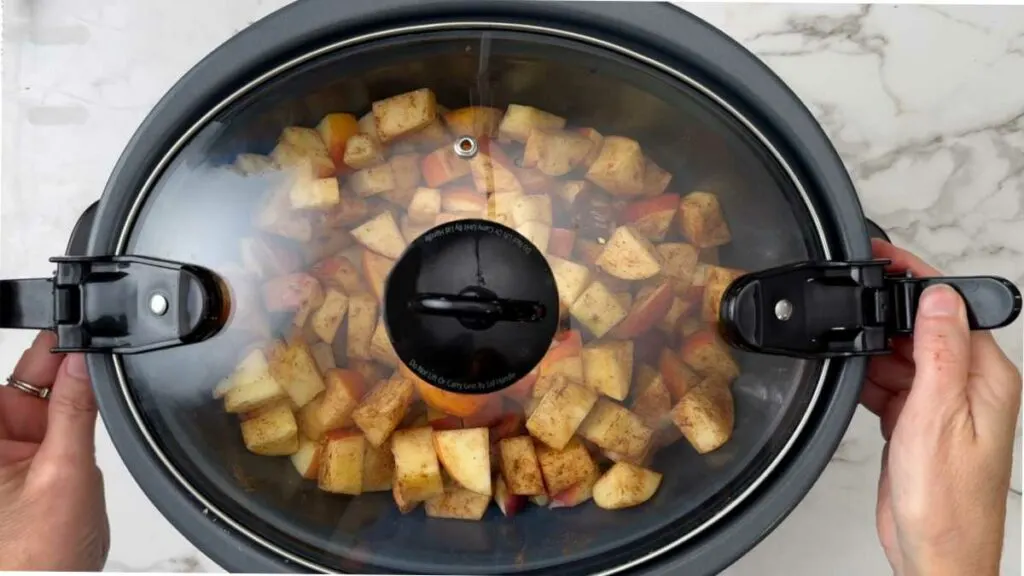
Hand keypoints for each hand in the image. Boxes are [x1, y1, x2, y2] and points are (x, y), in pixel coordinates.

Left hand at [0, 331, 109, 569]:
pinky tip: (89, 433)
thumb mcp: (64, 474)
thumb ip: (75, 411)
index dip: (44, 352)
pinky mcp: (29, 472)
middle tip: (94, 357)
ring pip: (44, 405)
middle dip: (60, 370)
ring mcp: (9, 459)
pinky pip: (55, 432)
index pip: (11, 376)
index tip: (75, 334)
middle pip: (24, 384)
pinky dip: (76, 426)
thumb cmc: (34, 561)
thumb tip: (82, 361)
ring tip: (96, 405)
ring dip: (71, 401)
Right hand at [862, 239, 1020, 575]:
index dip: (915, 278)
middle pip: (924, 328)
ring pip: (903, 356)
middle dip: (887, 322)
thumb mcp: (936, 416)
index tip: (882, 258)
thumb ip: (939, 351)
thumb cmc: (946, 502)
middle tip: (854, 321)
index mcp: (988, 377)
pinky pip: (890, 386)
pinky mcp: (919, 423)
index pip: (953, 306)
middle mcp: (971, 387)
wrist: (934, 555)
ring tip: (857, 372)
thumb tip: (939, 295)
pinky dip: (869, 384)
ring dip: (875, 358)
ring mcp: (944, 406)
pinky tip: (858, 392)